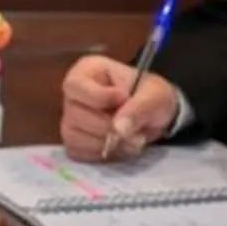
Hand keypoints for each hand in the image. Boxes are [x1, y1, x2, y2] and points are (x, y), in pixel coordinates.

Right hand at [60, 54, 181, 161]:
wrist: (156, 117)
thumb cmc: (152, 96)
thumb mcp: (156, 95)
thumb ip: (139, 108)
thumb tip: (117, 128)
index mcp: (88, 71)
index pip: (76, 85)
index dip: (100, 97)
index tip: (124, 98)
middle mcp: (74, 95)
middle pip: (75, 114)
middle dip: (107, 127)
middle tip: (135, 131)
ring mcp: (71, 119)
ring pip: (74, 136)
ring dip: (106, 144)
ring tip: (131, 141)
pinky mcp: (74, 141)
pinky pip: (77, 152)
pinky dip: (100, 154)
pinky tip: (118, 148)